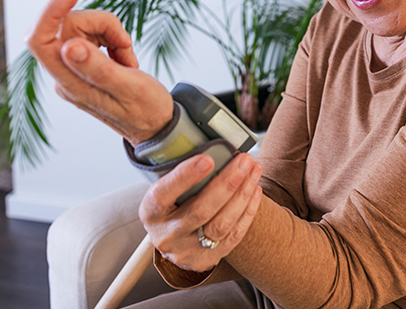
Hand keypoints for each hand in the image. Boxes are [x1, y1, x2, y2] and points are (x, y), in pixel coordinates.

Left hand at [26, 0, 173, 144]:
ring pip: (81, 27)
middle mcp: (64, 74)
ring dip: (110, 33)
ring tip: (128, 57)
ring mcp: (73, 68)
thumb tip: (68, 47)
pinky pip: (91, 35)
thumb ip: (98, 68)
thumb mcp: (128, 86)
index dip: (52, 9)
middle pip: (67, 25)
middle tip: (125, 42)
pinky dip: (111, 39)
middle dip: (100, 25)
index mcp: (68, 82)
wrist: (155, 123)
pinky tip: (124, 58)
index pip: (39, 39)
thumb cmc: (145, 109)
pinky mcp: (83, 63)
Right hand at [140, 152, 262, 271]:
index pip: (164, 194)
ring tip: (254, 171)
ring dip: (242, 195)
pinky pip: (234, 235)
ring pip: (221, 225)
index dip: (185, 176)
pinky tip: (254, 190)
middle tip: (245, 160)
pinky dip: (247, 211)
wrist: (173, 240)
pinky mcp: (207, 260)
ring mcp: (187, 252)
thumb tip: (214, 146)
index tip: (208, 159)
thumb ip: (183, 171)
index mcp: (151, 212)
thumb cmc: (172, 202)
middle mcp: (166, 235)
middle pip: (200, 210)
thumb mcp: (167, 187)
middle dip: (227, 183)